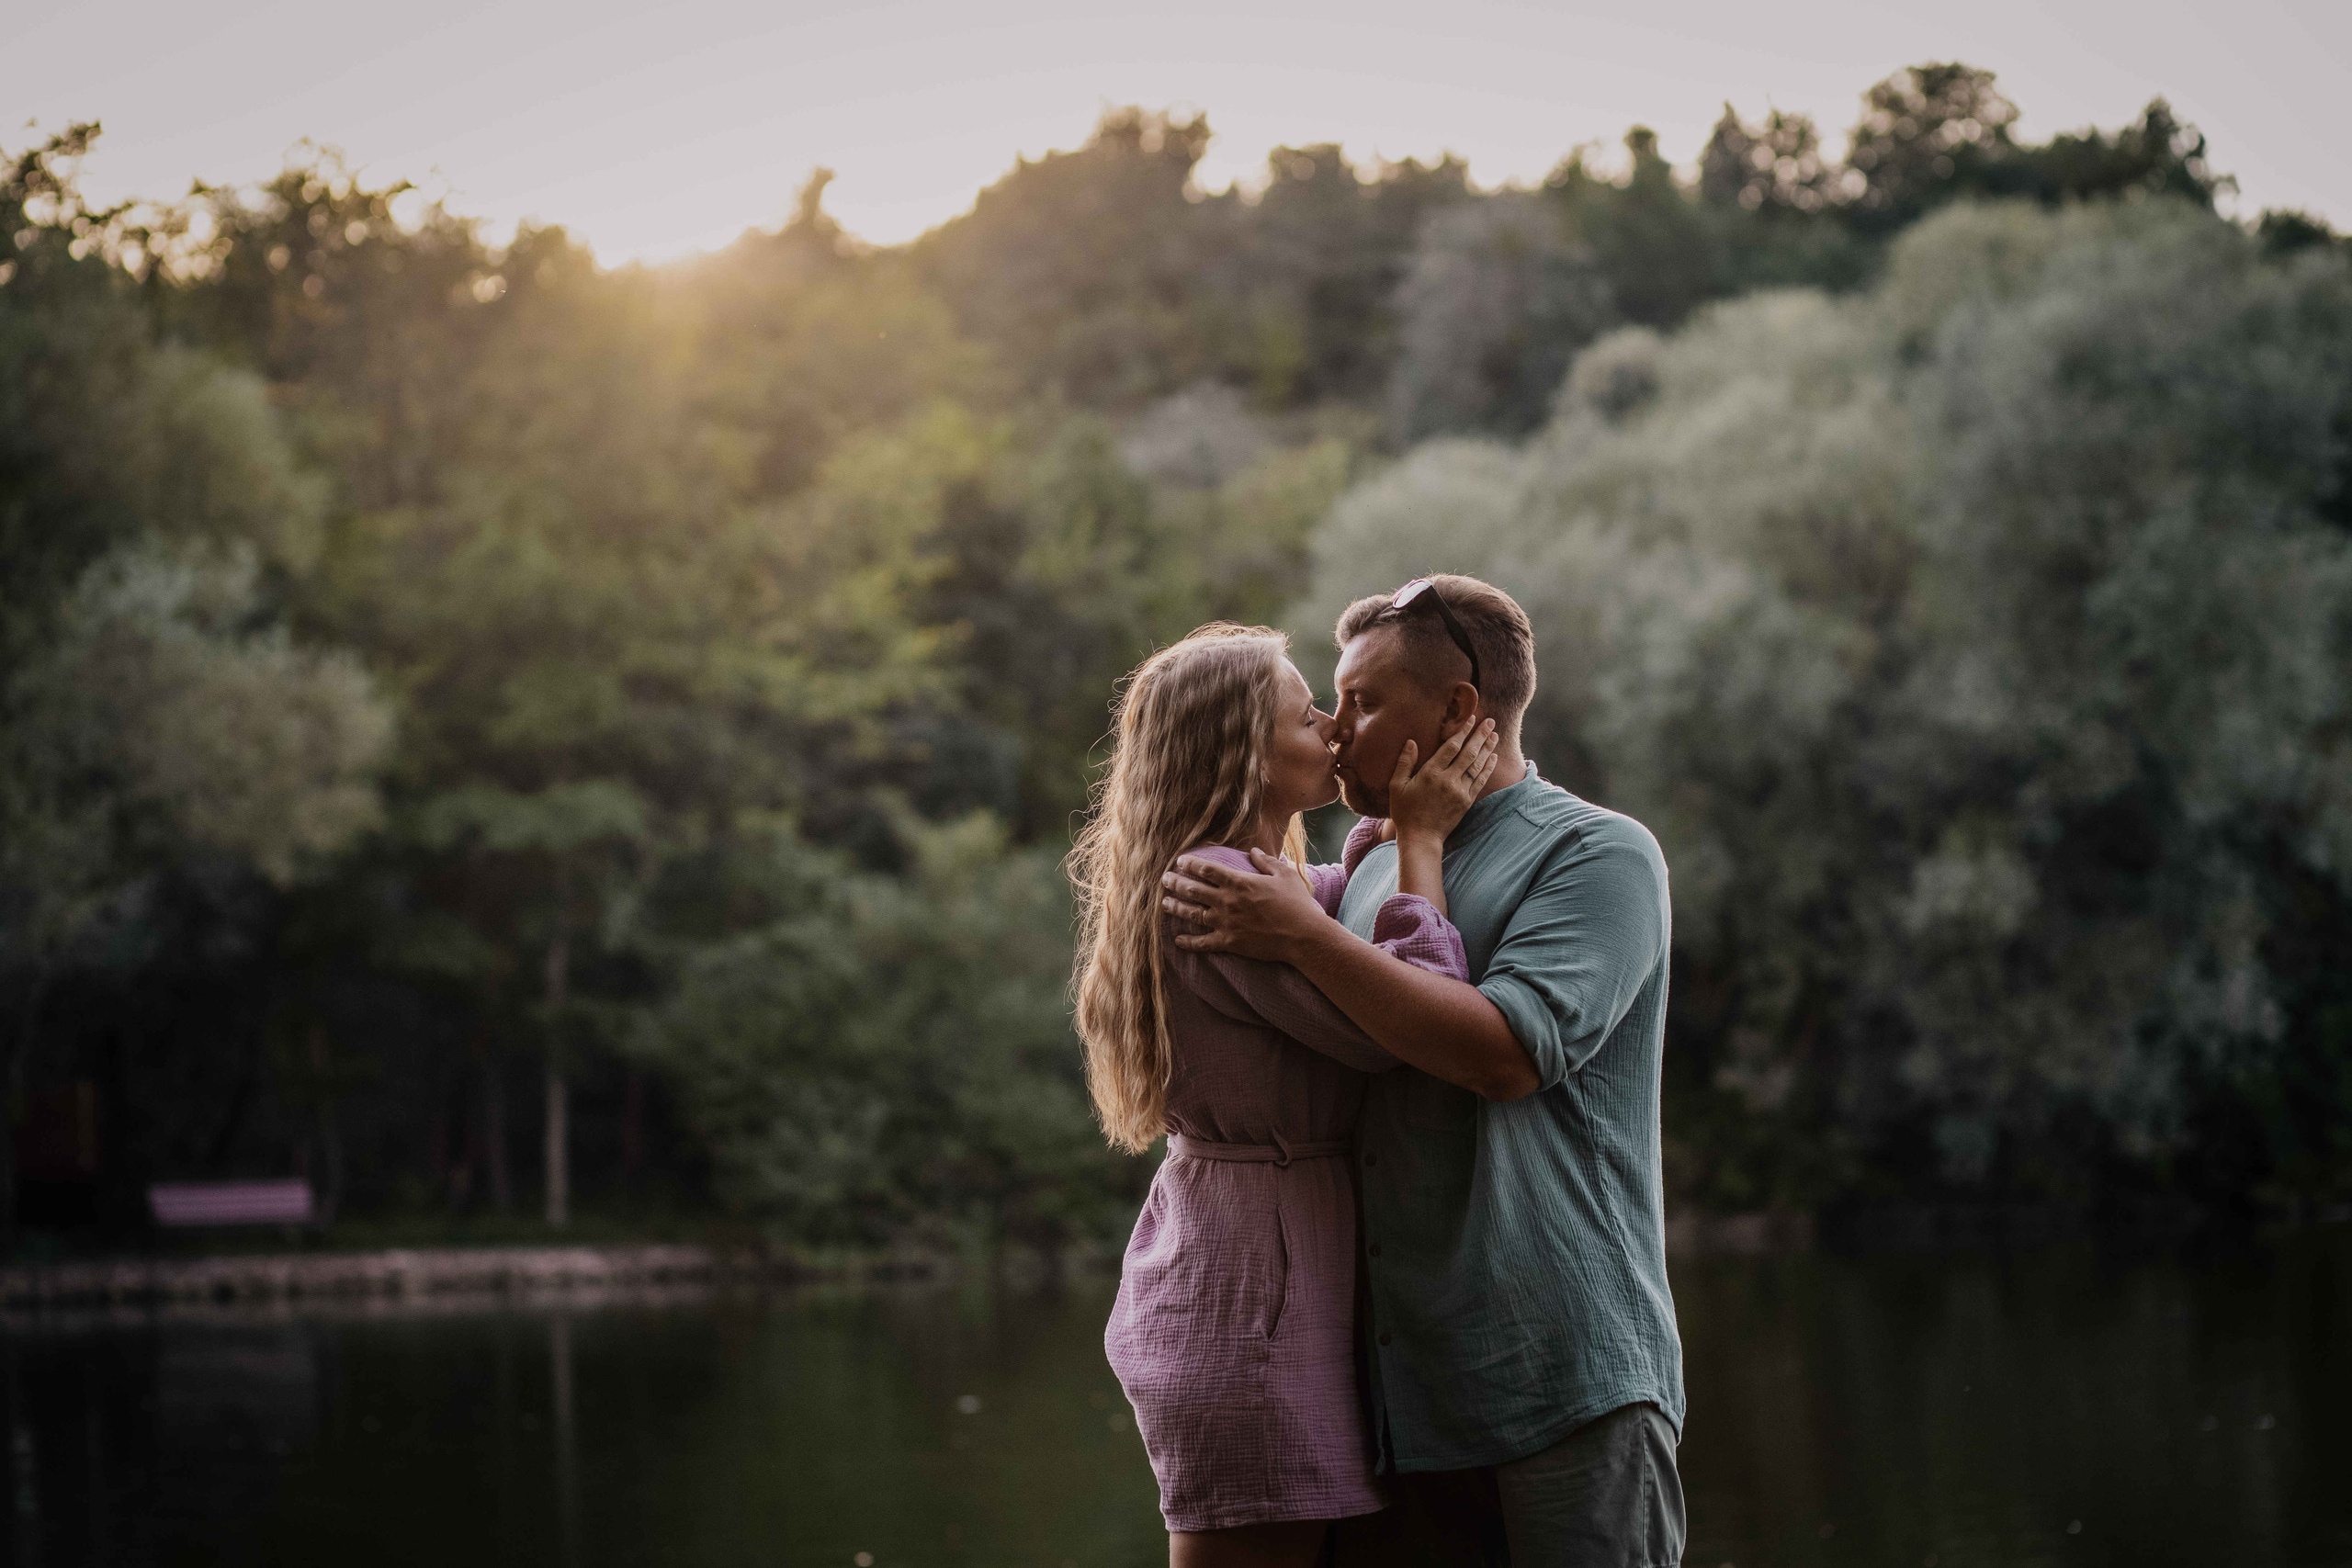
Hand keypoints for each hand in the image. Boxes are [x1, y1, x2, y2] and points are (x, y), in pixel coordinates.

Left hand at [1161, 850, 1327, 959]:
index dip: (1190, 864)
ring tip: (1164, 903)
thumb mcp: (1284, 875)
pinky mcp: (1228, 943)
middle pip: (1192, 890)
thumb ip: (1266, 861)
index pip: (1206, 869)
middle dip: (1175, 883)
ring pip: (1191, 914)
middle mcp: (1227, 901)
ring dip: (1175, 907)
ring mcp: (1225, 923)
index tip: (1180, 861)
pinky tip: (1177, 940)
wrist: (1303, 936)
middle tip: (1164, 879)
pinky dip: (1188, 942)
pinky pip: (1202, 943)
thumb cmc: (1297, 904)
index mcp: (1239, 882)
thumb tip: (1254, 851)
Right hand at [1386, 719, 1498, 845]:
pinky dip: (1488, 768)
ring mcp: (1460, 792)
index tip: (1471, 719)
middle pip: (1469, 753)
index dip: (1462, 731)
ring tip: (1495, 735)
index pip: (1451, 747)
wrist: (1421, 838)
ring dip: (1487, 749)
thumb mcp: (1397, 786)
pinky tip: (1492, 757)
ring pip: (1477, 765)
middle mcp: (1448, 780)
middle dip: (1480, 735)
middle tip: (1490, 721)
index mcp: (1431, 774)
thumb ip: (1404, 762)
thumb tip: (1411, 742)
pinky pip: (1480, 781)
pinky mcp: (1467, 802)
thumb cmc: (1405, 812)